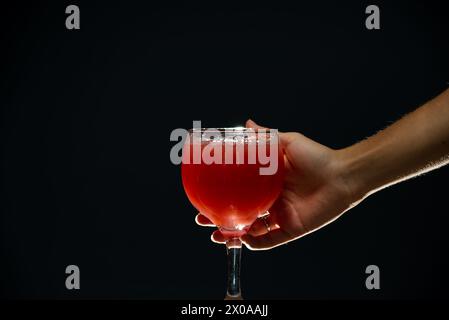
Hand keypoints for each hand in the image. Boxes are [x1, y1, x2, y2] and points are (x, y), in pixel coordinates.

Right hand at [196, 119, 357, 249]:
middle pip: (241, 214)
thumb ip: (266, 137)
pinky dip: (255, 243)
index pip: (240, 194)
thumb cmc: (317, 157)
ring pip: (251, 231)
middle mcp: (271, 202)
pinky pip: (270, 241)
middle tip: (203, 218)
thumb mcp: (287, 143)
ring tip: (216, 234)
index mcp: (268, 185)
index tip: (204, 196)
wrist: (342, 175)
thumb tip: (246, 123)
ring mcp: (281, 217)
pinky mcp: (291, 230)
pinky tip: (242, 239)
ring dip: (233, 234)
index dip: (222, 196)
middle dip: (221, 219)